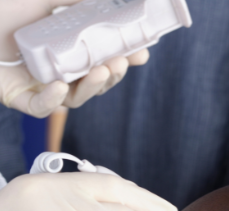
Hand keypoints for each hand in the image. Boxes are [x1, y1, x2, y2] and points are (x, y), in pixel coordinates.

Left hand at [0, 0, 149, 117]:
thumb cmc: (4, 7)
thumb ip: (77, 0)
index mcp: (69, 50)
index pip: (104, 59)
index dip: (125, 59)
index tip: (142, 53)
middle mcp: (59, 70)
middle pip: (94, 84)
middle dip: (112, 75)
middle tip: (121, 63)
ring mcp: (41, 87)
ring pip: (75, 98)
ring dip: (92, 87)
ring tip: (102, 72)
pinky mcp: (20, 99)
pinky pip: (41, 107)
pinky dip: (52, 99)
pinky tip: (59, 86)